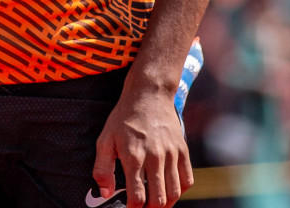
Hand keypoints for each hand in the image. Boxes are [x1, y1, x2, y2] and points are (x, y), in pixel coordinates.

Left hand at [92, 87, 192, 207]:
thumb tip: (105, 192)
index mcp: (133, 156)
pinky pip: (187, 180)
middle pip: (158, 199)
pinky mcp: (183, 150)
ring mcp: (171, 154)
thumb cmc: (124, 118)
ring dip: (166, 204)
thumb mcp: (105, 140)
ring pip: (174, 193)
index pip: (137, 196)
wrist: (149, 94)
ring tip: (156, 204)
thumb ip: (102, 168)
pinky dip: (180, 191)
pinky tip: (170, 190)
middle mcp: (155, 157)